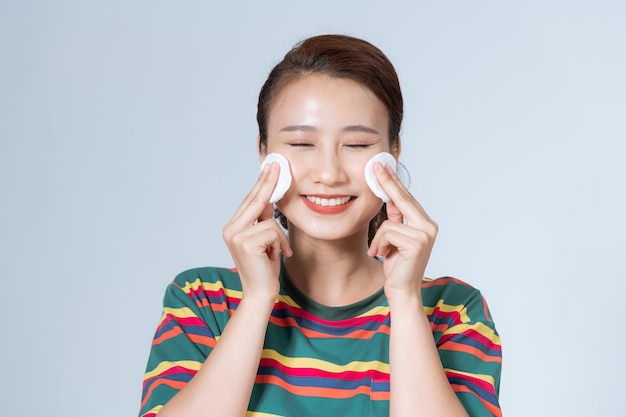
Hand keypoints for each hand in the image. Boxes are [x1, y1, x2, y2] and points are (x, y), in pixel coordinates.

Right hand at [223, 162, 291, 301]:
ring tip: (276, 252)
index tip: (270, 167)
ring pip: (270, 220)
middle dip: (268, 183)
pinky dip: (280, 244)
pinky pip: (273, 231)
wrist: (260, 294)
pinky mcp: (247, 243)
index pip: (249, 201)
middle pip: (255, 200)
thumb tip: (268, 199)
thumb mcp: (264, 241)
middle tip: (277, 165)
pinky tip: (276, 256)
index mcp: (233, 227)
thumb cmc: (264, 269)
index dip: (261, 183)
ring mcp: (236, 236)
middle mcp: (230, 229)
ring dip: (279, 238)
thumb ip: (262, 221)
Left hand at [366, 163, 437, 301]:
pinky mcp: (416, 243)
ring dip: (379, 238)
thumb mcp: (394, 239)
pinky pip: (387, 232)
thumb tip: (389, 198)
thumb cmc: (397, 267)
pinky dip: (379, 244)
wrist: (402, 292)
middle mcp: (429, 226)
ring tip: (381, 251)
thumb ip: (395, 220)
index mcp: (425, 224)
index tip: (383, 167)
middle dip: (387, 183)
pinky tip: (382, 255)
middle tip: (376, 166)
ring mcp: (425, 234)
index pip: (407, 198)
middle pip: (402, 199)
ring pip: (389, 222)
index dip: (394, 182)